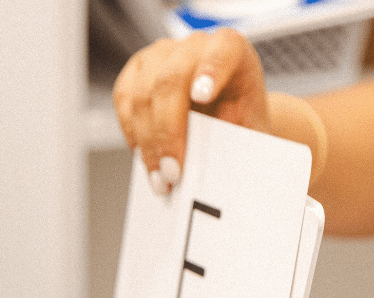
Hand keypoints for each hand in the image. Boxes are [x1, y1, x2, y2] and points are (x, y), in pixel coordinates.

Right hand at [113, 27, 269, 194]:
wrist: (228, 120)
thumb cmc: (241, 122)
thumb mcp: (250, 132)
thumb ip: (237, 143)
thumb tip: (217, 171)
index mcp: (232, 50)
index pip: (222, 50)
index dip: (211, 70)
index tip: (202, 96)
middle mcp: (193, 46)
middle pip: (170, 81)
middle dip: (168, 132)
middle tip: (173, 171)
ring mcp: (160, 56)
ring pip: (142, 95)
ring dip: (147, 141)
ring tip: (159, 176)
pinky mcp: (135, 72)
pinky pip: (124, 101)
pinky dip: (131, 133)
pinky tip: (144, 155)